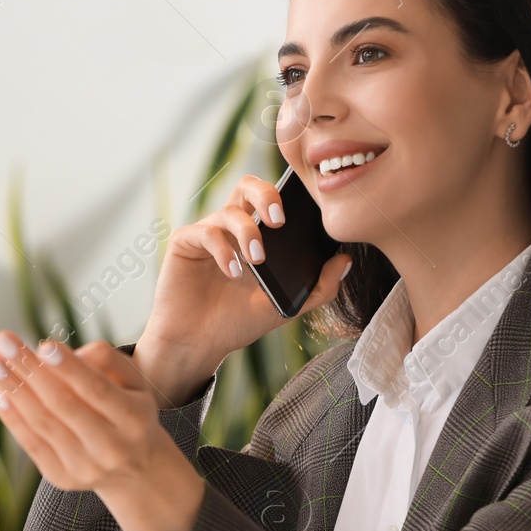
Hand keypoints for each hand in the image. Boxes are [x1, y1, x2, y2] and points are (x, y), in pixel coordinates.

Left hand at [0, 331, 206, 530]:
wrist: (137, 469)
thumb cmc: (129, 410)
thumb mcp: (135, 382)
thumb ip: (107, 359)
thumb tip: (58, 353)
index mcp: (134, 419)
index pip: (97, 390)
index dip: (69, 368)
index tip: (43, 344)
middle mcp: (111, 447)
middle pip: (63, 404)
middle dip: (29, 370)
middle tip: (1, 339)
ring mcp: (85, 467)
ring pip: (42, 424)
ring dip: (13, 389)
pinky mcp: (63, 479)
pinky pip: (32, 445)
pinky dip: (12, 418)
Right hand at [134, 174, 352, 406]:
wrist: (199, 344)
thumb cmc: (238, 322)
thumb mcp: (286, 307)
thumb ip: (318, 287)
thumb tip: (346, 260)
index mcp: (255, 234)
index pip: (272, 199)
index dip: (288, 196)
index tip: (306, 213)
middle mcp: (231, 227)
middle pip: (247, 186)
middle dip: (266, 195)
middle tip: (279, 220)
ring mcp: (207, 233)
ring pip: (229, 211)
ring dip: (248, 233)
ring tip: (258, 260)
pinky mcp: (185, 243)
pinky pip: (205, 232)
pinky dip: (223, 250)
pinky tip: (232, 272)